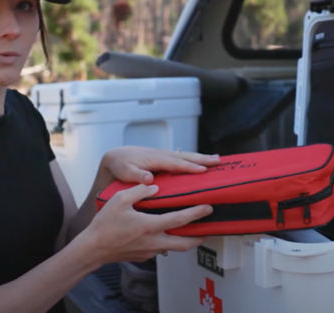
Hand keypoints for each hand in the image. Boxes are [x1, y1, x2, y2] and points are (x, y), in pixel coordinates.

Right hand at [80, 184, 212, 262]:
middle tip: (208, 228)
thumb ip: (140, 191)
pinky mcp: (143, 257)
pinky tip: (164, 234)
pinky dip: (167, 243)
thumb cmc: (104, 224)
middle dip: (200, 237)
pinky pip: (160, 249)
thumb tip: (155, 187)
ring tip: (191, 231)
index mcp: (150, 226)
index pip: (180, 220)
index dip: (196, 213)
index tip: (207, 208)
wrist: (92, 248)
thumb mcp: (120, 200)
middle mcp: (153, 241)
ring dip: (184, 241)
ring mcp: (149, 251)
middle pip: (185, 244)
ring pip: (173, 248)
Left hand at [100, 146, 220, 184]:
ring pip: (186, 156)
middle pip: (185, 156)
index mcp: (154, 158)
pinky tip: (203, 163)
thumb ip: (135, 174)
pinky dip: (194, 159)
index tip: (203, 170)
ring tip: (217, 160)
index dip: (189, 167)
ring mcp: (165, 156)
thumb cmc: (119, 165)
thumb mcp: (124, 171)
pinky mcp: (165, 159)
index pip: (175, 163)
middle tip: (218, 161)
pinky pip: (183, 159)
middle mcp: (162, 155)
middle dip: (202, 159)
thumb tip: (149, 178)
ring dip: (202, 157)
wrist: (116, 157)